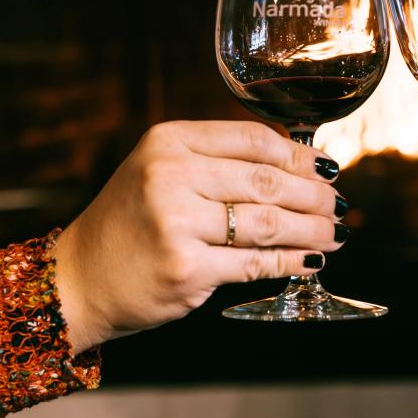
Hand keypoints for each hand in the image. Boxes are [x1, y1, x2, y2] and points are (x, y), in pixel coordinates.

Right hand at [53, 121, 346, 352]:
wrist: (79, 278)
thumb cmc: (130, 223)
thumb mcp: (160, 170)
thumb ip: (217, 161)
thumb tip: (298, 161)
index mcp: (168, 142)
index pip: (253, 139)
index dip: (299, 154)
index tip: (326, 167)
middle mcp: (171, 176)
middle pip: (267, 181)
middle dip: (313, 196)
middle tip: (338, 205)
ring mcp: (177, 224)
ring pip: (268, 224)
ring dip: (311, 229)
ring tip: (334, 233)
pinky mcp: (186, 268)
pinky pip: (256, 264)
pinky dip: (291, 262)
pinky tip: (311, 260)